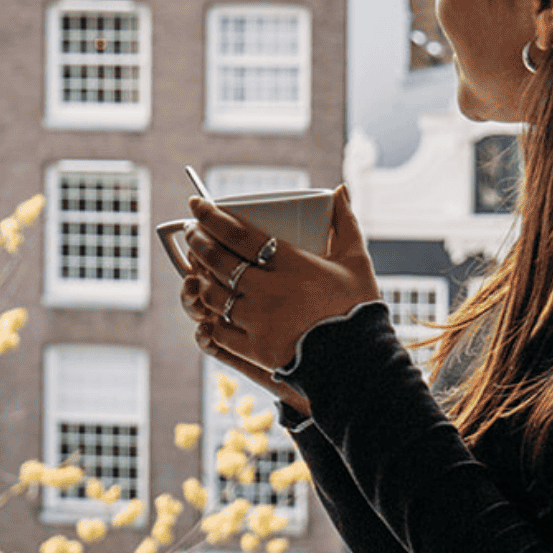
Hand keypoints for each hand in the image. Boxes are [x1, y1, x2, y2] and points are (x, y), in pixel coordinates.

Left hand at [178, 185, 380, 389]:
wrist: (360, 362)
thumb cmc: (358, 309)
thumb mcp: (357, 262)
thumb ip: (345, 224)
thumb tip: (340, 189)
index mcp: (291, 264)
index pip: (239, 234)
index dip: (212, 217)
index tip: (196, 206)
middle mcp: (269, 290)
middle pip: (218, 260)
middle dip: (198, 242)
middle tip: (192, 232)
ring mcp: (259, 321)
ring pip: (213, 295)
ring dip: (199, 278)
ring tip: (196, 268)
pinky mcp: (255, 349)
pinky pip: (219, 331)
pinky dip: (208, 318)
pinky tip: (205, 309)